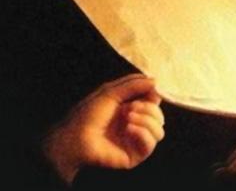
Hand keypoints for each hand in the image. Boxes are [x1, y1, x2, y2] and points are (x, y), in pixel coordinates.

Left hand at [41, 73, 165, 184]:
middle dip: (148, 107)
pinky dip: (143, 133)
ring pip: (159, 130)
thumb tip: (156, 81)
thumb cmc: (88, 115)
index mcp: (130, 108)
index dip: (154, 95)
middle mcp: (135, 124)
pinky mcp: (134, 155)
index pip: (154, 101)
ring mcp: (135, 140)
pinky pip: (151, 144)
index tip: (150, 89)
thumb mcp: (111, 91)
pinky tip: (129, 129)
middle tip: (130, 107)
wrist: (75, 139)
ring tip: (128, 118)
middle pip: (159, 115)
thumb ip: (134, 84)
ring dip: (147, 119)